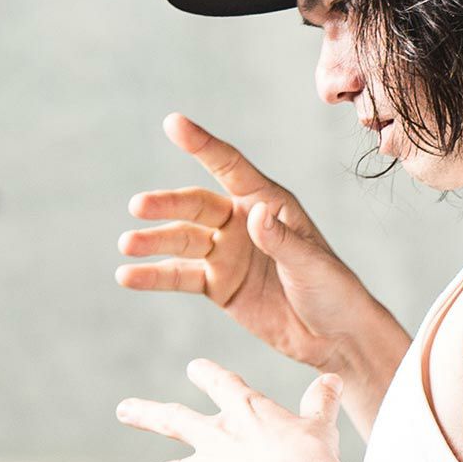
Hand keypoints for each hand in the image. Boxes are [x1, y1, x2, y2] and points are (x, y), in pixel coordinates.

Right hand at [117, 113, 383, 373]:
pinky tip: (127, 276)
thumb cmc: (333, 290)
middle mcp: (242, 222)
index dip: (202, 145)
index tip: (173, 123)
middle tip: (138, 207)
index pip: (230, 167)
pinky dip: (154, 277)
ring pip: (182, 240)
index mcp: (269, 203)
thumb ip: (282, 240)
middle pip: (196, 206)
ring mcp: (227, 254)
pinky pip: (180, 277)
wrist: (335, 338)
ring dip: (153, 241)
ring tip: (127, 245)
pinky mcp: (219, 286)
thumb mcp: (311, 263)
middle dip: (167, 206)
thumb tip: (256, 214)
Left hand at [118, 358, 347, 461]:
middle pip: (175, 421)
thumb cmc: (313, 457)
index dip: (208, 376)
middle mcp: (216, 437)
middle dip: (148, 416)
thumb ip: (322, 403)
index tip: (194, 368)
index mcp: (246, 411)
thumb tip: (334, 382)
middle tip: (124, 410)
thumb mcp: (321, 425)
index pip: (222, 385)